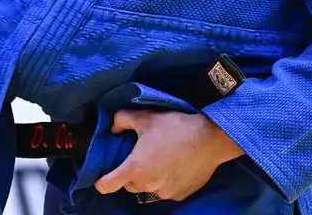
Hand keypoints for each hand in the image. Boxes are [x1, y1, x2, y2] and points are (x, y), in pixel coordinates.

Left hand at [94, 110, 245, 201]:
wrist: (209, 140)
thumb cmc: (175, 128)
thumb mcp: (146, 117)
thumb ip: (122, 120)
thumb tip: (113, 126)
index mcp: (135, 168)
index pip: (108, 185)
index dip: (101, 182)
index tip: (102, 179)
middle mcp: (147, 185)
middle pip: (129, 185)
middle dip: (131, 174)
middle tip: (141, 157)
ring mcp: (164, 192)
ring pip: (147, 188)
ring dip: (149, 178)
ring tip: (160, 160)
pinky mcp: (179, 195)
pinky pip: (165, 190)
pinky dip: (166, 181)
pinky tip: (175, 166)